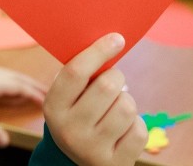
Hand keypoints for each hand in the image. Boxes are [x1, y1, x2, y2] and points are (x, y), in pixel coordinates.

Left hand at [0, 67, 46, 147]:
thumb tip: (7, 143)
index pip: (18, 86)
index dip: (34, 93)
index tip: (48, 100)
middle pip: (15, 77)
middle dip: (32, 84)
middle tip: (49, 91)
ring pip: (6, 74)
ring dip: (20, 80)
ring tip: (32, 88)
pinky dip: (7, 79)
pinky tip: (5, 84)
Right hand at [43, 33, 146, 164]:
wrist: (79, 162)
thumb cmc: (78, 114)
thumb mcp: (68, 98)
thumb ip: (81, 73)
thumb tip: (111, 40)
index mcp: (53, 108)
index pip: (76, 72)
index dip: (99, 51)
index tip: (117, 38)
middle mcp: (69, 131)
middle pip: (107, 85)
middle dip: (116, 77)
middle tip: (113, 82)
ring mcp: (91, 150)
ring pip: (127, 106)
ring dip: (127, 102)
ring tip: (115, 109)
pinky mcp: (114, 163)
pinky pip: (139, 129)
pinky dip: (136, 125)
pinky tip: (122, 130)